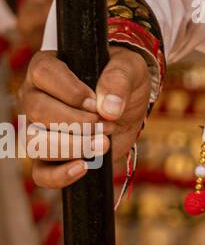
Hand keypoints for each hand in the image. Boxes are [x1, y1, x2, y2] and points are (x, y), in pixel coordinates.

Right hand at [20, 46, 151, 188]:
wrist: (129, 105)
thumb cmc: (123, 79)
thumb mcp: (129, 69)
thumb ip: (119, 80)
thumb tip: (108, 108)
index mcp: (48, 68)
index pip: (44, 73)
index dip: (71, 92)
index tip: (96, 103)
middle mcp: (34, 97)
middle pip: (37, 111)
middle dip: (77, 122)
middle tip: (107, 124)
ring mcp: (37, 129)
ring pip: (36, 142)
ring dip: (73, 146)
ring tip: (104, 142)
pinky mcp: (50, 156)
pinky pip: (41, 173)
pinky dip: (60, 175)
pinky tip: (84, 167)